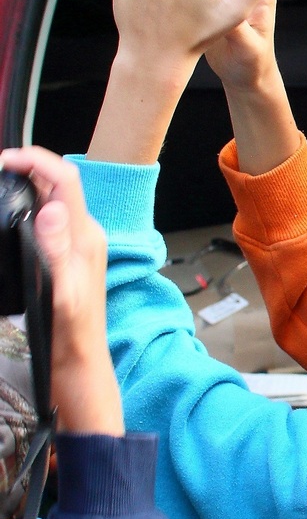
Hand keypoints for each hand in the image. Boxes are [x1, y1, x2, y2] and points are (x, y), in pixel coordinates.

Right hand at [0, 148, 121, 435]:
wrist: (78, 359)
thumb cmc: (70, 330)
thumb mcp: (61, 290)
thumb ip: (57, 249)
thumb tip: (53, 208)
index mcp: (86, 235)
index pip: (66, 181)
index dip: (37, 161)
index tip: (5, 160)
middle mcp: (85, 233)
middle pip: (59, 184)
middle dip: (29, 168)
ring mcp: (78, 243)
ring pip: (54, 199)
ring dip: (28, 184)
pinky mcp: (68, 254)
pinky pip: (50, 218)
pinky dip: (30, 206)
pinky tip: (11, 212)